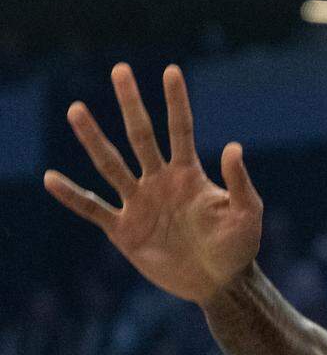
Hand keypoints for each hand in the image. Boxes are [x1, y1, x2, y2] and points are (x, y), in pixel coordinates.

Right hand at [43, 62, 261, 305]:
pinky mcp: (125, 230)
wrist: (220, 284)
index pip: (180, 130)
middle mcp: (160, 181)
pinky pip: (94, 208)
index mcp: (188, 174)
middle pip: (141, 136)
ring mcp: (140, 203)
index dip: (177, 102)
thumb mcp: (247, 215)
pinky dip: (72, 196)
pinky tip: (50, 179)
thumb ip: (240, 182)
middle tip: (121, 69)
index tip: (171, 70)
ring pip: (111, 165)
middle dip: (131, 104)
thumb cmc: (238, 249)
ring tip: (77, 110)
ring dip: (94, 138)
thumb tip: (233, 146)